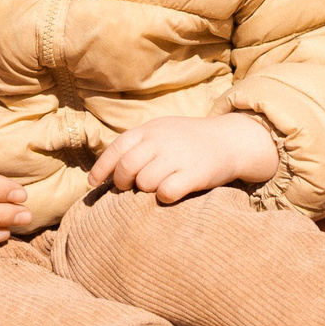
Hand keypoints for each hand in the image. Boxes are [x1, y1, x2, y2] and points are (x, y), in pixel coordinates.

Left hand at [88, 113, 277, 203]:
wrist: (231, 140)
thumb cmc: (190, 141)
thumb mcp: (162, 131)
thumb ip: (138, 145)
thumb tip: (106, 171)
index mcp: (150, 129)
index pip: (116, 148)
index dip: (101, 168)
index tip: (93, 184)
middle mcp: (161, 140)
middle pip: (126, 168)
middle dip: (121, 183)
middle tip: (128, 188)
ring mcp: (178, 156)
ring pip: (144, 182)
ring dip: (145, 190)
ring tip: (157, 187)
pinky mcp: (194, 174)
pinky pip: (166, 193)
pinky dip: (164, 196)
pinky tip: (172, 192)